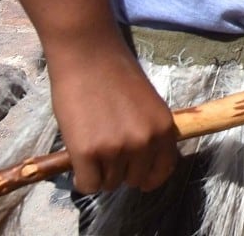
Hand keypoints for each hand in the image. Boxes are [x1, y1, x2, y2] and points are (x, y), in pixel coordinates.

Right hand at [44, 40, 179, 193]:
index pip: (163, 170)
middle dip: (121, 172)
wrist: (89, 57)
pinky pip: (88, 185)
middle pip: (134, 180)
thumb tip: (143, 161)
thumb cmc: (116, 76)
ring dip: (100, 172)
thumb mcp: (148, 106)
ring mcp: (116, 148)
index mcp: (165, 128)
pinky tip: (79, 161)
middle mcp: (144, 142)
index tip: (138, 177)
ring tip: (92, 145)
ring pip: (109, 184)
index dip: (149, 177)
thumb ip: (149, 132)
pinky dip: (83, 179)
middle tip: (107, 153)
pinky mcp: (86, 152)